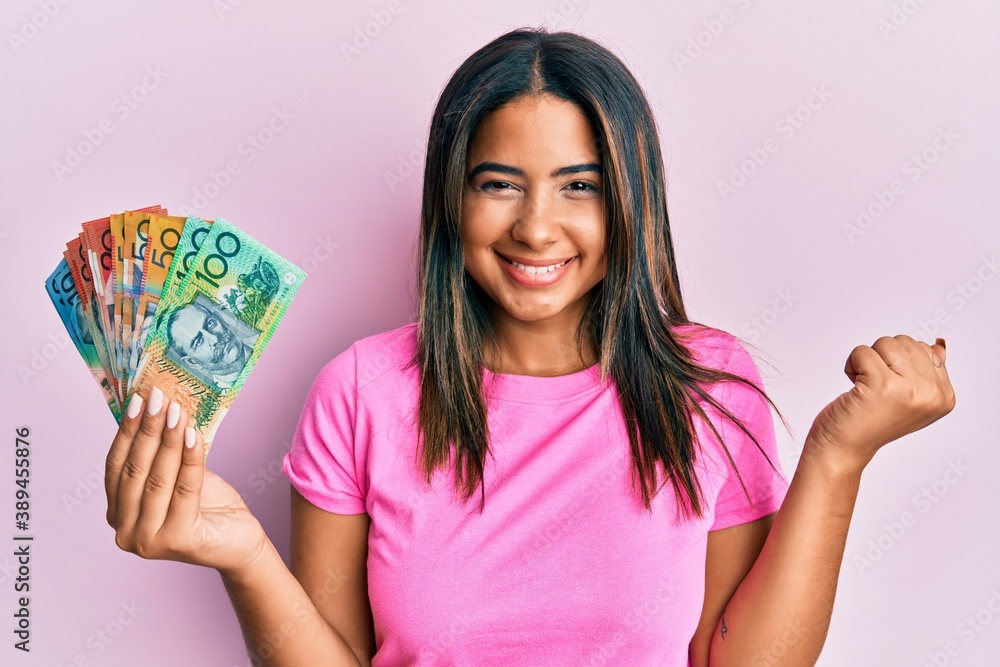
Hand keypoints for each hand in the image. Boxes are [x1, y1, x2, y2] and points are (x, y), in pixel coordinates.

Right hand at [105, 385, 269, 577]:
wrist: (238, 542)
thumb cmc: (207, 508)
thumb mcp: (177, 477)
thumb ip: (162, 455)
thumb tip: (158, 409)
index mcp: (118, 514)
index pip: (116, 466)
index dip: (127, 432)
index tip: (138, 400)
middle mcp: (125, 532)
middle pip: (134, 471)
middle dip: (147, 430)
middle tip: (158, 398)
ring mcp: (148, 540)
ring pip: (157, 479)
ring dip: (168, 440)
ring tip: (177, 411)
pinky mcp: (177, 540)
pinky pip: (184, 489)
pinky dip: (190, 459)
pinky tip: (193, 435)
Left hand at [806, 335, 955, 472]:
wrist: (843, 448)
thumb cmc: (870, 421)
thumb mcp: (908, 397)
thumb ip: (927, 371)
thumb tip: (938, 344)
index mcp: (945, 396)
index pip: (924, 349)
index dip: (897, 363)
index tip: (891, 390)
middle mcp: (933, 394)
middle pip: (905, 342)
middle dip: (882, 358)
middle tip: (876, 388)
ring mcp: (909, 389)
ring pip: (885, 343)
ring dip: (867, 361)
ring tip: (866, 387)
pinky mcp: (882, 384)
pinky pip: (862, 351)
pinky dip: (851, 365)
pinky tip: (854, 388)